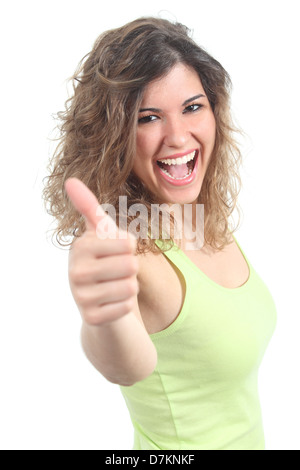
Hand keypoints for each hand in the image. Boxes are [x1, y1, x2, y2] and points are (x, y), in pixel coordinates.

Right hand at [64, 178, 138, 325]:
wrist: (98, 300)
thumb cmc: (104, 260)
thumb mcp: (100, 233)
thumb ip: (88, 206)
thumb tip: (70, 180)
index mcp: (80, 247)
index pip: (128, 243)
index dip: (129, 248)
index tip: (115, 251)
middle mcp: (76, 272)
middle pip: (131, 266)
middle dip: (131, 269)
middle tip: (116, 272)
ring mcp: (81, 297)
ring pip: (131, 287)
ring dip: (128, 287)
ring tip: (113, 286)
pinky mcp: (92, 318)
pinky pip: (127, 307)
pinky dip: (125, 305)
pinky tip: (112, 303)